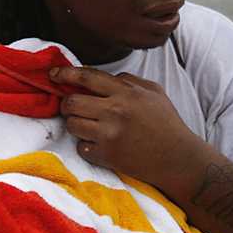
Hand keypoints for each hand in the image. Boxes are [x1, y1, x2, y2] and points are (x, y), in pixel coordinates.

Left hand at [49, 66, 206, 190]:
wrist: (178, 158)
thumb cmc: (167, 123)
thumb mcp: (154, 92)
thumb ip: (129, 81)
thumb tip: (104, 78)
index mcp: (126, 93)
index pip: (87, 77)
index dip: (66, 74)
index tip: (54, 75)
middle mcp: (115, 111)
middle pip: (72, 102)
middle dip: (67, 103)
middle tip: (73, 107)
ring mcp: (109, 135)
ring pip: (72, 124)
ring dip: (75, 124)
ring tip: (87, 126)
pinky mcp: (107, 156)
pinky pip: (81, 147)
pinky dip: (85, 145)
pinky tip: (98, 144)